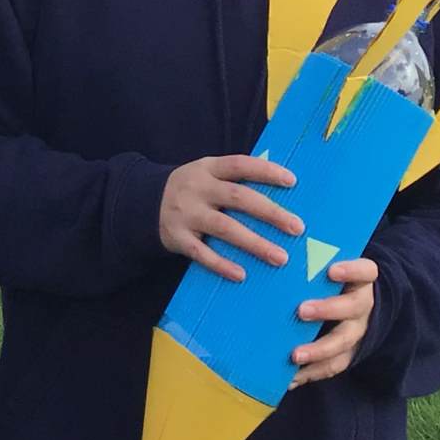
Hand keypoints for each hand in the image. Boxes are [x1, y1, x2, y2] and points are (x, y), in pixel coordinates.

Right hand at [159, 155, 302, 282]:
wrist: (141, 203)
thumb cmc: (190, 190)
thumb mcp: (206, 174)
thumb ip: (234, 180)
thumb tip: (280, 190)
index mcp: (208, 168)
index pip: (240, 165)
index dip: (266, 171)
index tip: (293, 181)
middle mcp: (197, 188)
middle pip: (237, 198)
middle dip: (270, 212)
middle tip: (297, 227)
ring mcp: (186, 213)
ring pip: (224, 228)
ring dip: (254, 243)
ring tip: (280, 257)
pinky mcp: (177, 237)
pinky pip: (201, 253)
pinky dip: (221, 264)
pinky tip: (241, 275)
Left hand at [289, 258, 377, 387]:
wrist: (355, 305)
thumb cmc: (328, 279)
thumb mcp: (327, 266)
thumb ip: (311, 261)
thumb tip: (274, 251)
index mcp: (360, 280)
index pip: (365, 271)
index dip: (351, 270)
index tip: (331, 270)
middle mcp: (362, 306)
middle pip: (352, 308)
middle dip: (327, 310)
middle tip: (301, 310)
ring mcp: (357, 331)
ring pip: (343, 342)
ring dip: (319, 350)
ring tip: (294, 356)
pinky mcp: (349, 353)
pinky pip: (334, 366)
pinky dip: (312, 372)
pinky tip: (290, 377)